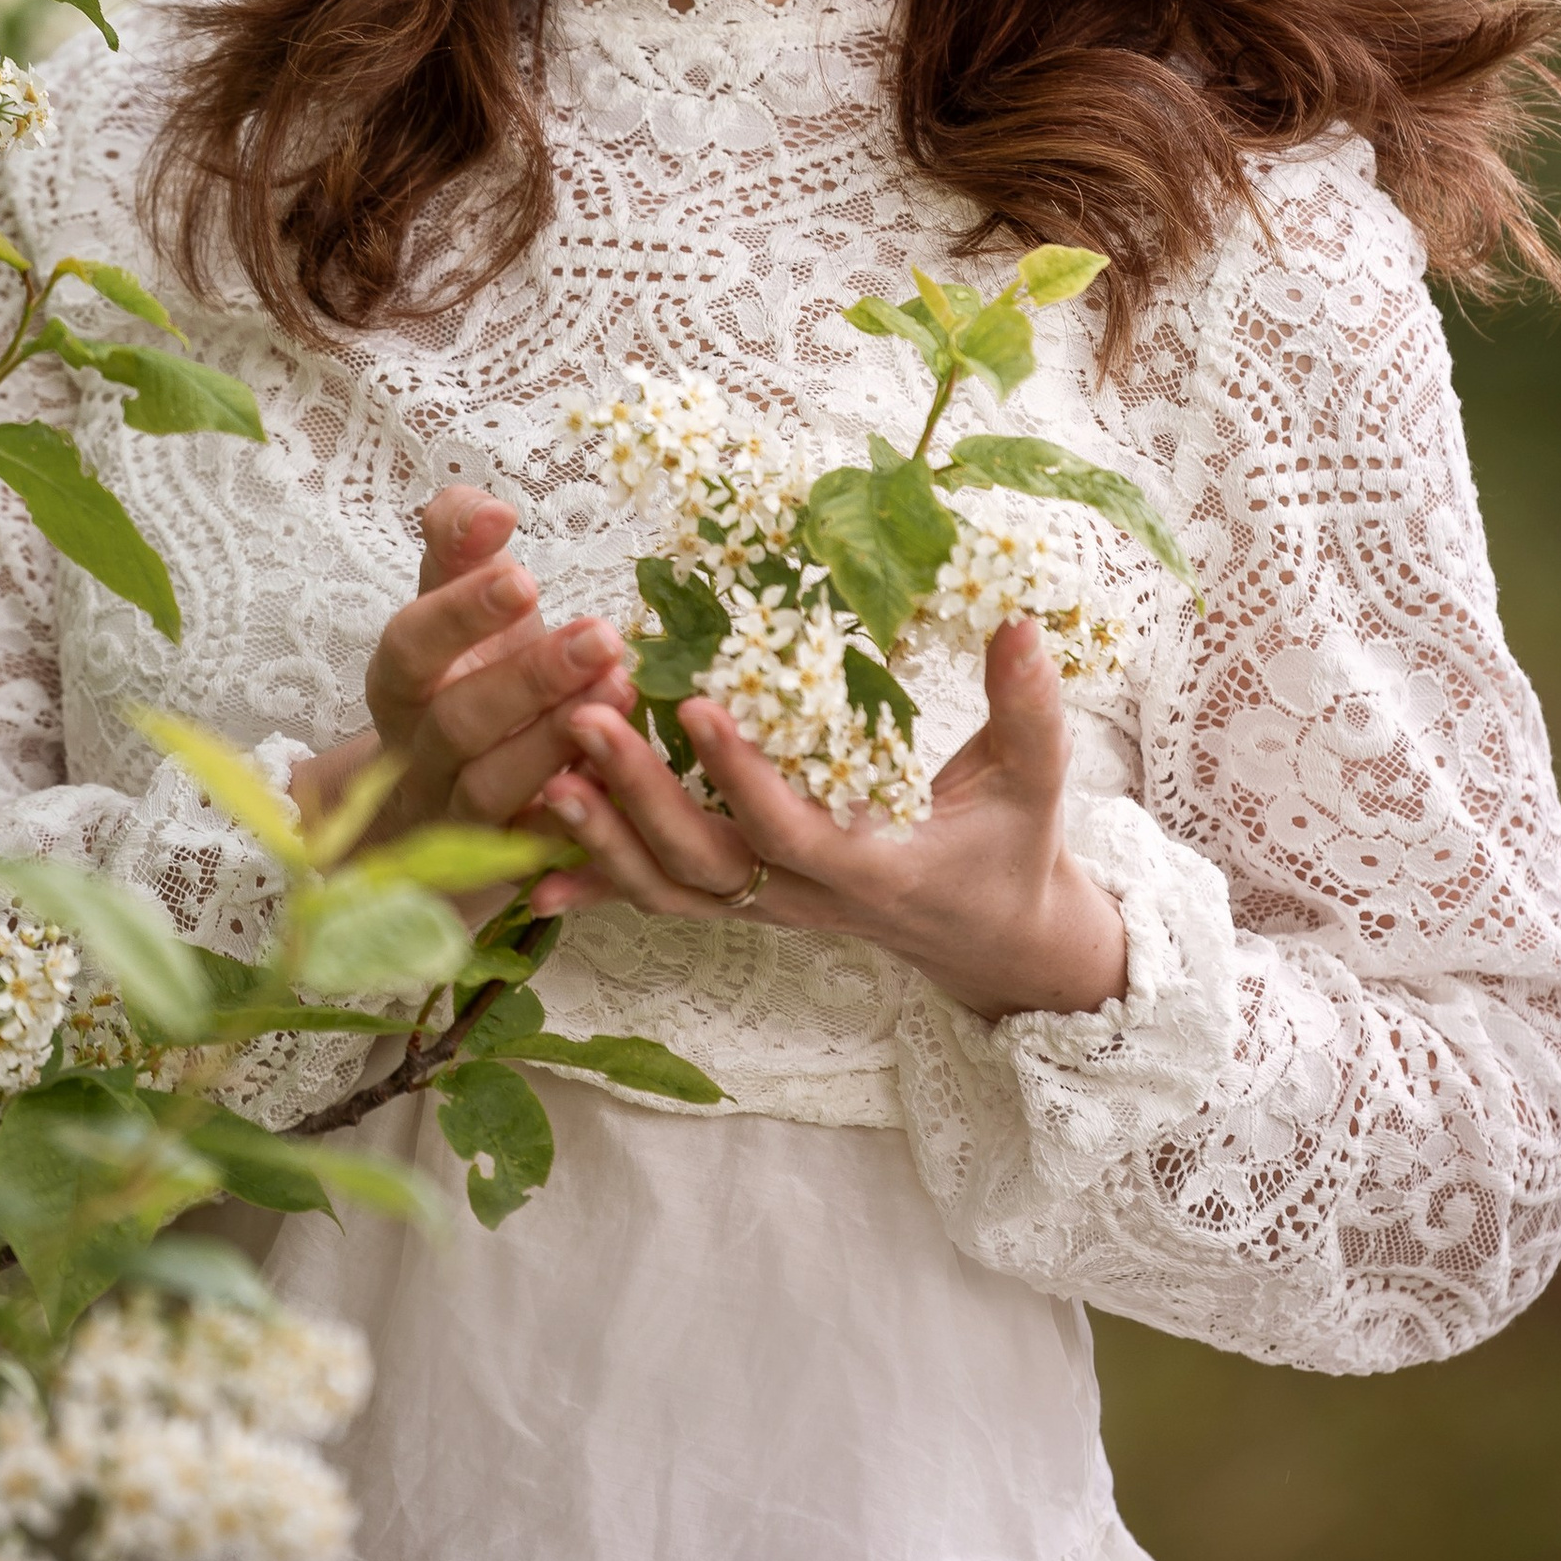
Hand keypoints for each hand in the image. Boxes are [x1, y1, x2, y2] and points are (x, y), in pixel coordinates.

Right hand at [290, 485, 639, 849]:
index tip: (526, 578)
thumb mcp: (454, 604)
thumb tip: (488, 510)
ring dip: (556, 745)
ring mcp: (460, 816)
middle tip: (603, 636)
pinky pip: (540, 849)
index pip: (411, 647)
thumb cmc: (465, 675)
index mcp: (401, 684)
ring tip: (622, 691)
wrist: (439, 802)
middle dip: (529, 680)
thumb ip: (459, 543)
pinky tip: (628, 779)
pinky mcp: (507, 862)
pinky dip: (579, 819)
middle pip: (459, 724)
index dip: (460, 616)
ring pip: (495, 791)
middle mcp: (420, 753)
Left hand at [534, 618, 1128, 1023]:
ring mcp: (767, 908)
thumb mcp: (1035, 782)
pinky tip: (525, 866)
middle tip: (582, 718)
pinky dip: (594, 884)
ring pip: (668, 890)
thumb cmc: (1014, 850)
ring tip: (543, 770)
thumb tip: (1020, 621)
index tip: (694, 705)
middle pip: (705, 863)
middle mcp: (807, 900)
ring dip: (600, 837)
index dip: (741, 776)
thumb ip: (1026, 707)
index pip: (794, 829)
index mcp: (876, 868)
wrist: (993, 940)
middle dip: (639, 796)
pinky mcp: (743, 903)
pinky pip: (658, 900)